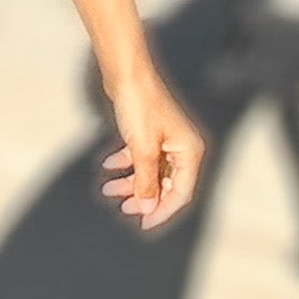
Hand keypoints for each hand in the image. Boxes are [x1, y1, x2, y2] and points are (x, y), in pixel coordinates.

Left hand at [98, 70, 205, 232]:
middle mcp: (182, 147)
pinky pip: (140, 157)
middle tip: (122, 207)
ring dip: (130, 183)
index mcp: (189, 152)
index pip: (181, 193)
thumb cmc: (139, 107)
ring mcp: (165, 139)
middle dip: (143, 197)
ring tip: (108, 189)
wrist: (126, 73)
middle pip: (166, 184)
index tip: (143, 225)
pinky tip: (109, 166)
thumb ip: (145, 181)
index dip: (163, 211)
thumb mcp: (141, 150)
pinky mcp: (149, 132)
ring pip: (150, 172)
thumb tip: (147, 207)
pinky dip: (125, 164)